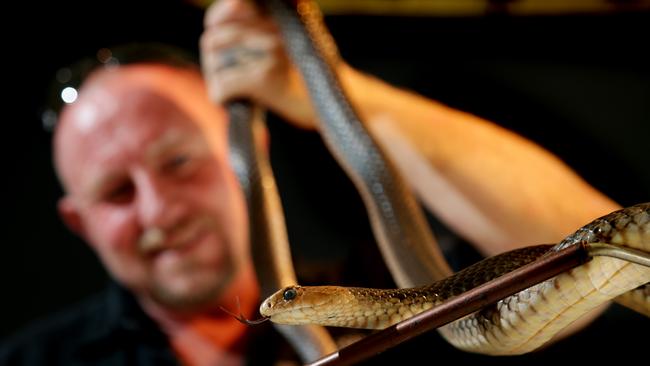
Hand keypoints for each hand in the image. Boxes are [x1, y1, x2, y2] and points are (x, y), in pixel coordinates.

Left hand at [200, 0, 316, 128]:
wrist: (343, 102)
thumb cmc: (317, 74)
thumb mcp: (301, 35)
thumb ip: (270, 22)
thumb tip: (233, 9)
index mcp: (280, 14)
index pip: (232, 6)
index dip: (218, 20)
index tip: (217, 37)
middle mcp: (275, 26)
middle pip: (215, 38)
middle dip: (213, 61)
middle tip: (224, 76)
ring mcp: (271, 50)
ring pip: (216, 62)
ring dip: (217, 80)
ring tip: (229, 90)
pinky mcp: (265, 76)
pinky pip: (223, 84)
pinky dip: (221, 96)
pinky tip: (230, 101)